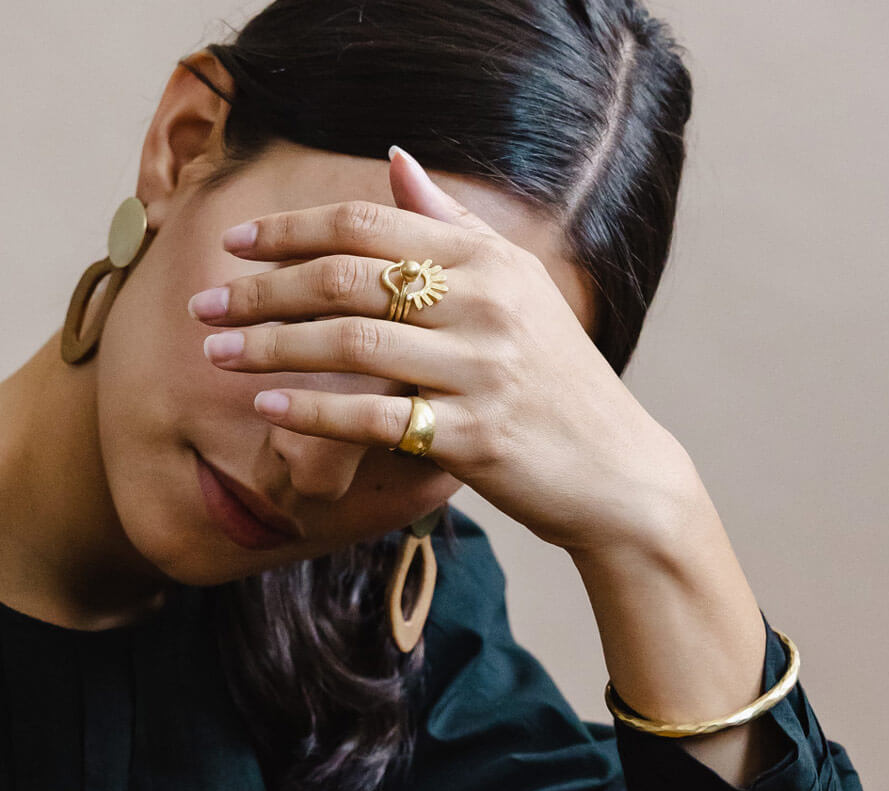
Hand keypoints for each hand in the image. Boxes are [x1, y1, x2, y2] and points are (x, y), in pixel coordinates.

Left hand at [191, 147, 689, 553]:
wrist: (616, 467)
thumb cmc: (558, 380)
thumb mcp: (518, 288)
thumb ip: (454, 224)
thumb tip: (396, 159)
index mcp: (491, 261)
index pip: (369, 223)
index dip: (291, 230)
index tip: (237, 244)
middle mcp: (487, 304)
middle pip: (348, 277)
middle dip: (263, 288)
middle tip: (205, 304)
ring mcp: (483, 370)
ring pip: (352, 343)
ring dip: (272, 345)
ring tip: (218, 353)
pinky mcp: (476, 436)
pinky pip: (375, 416)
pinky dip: (314, 410)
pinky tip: (268, 406)